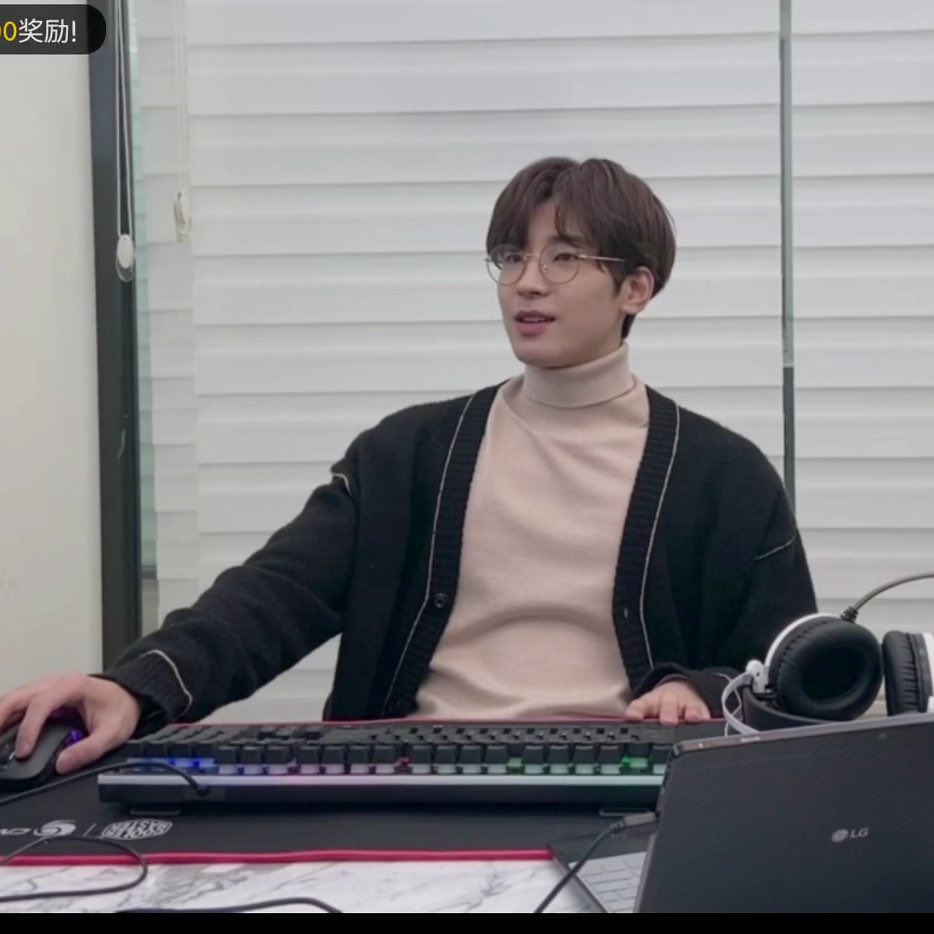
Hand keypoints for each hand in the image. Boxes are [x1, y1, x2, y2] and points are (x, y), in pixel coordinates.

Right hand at [0, 674, 141, 773]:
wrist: (127, 696)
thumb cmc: (119, 709)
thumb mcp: (114, 732)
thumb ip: (90, 749)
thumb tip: (62, 764)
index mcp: (72, 686)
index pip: (41, 704)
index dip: (28, 728)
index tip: (24, 751)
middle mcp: (55, 684)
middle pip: (17, 697)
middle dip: (0, 718)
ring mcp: (46, 689)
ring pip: (13, 700)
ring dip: (0, 718)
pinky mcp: (41, 699)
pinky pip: (18, 706)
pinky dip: (5, 719)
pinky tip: (2, 734)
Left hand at [626, 679, 710, 724]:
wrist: (682, 690)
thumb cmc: (660, 706)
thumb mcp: (647, 711)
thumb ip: (639, 721)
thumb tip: (626, 738)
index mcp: (650, 703)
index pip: (640, 705)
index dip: (636, 711)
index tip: (632, 717)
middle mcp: (668, 701)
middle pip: (667, 705)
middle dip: (667, 713)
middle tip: (667, 721)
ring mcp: (685, 704)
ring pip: (687, 707)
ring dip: (688, 713)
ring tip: (690, 719)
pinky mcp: (701, 708)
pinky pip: (704, 712)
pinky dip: (705, 717)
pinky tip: (707, 721)